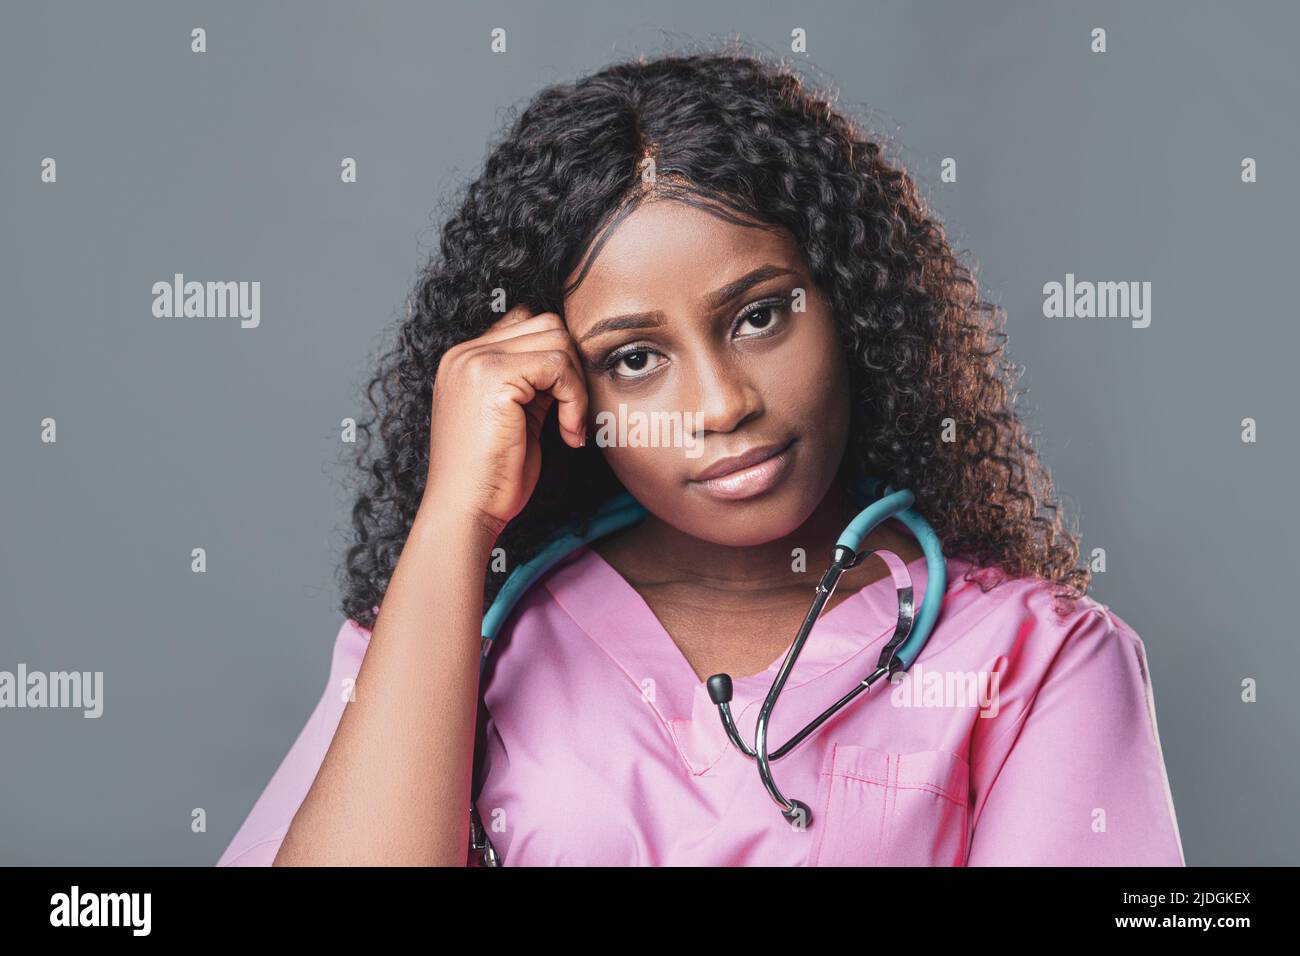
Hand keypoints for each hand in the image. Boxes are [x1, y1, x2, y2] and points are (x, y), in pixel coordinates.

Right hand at [419, 305, 588, 537]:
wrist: (465, 511)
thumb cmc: (490, 476)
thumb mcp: (515, 416)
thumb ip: (533, 383)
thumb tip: (569, 361)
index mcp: (465, 360)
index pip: (527, 323)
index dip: (557, 360)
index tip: (562, 404)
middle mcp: (465, 353)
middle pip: (547, 325)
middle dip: (572, 369)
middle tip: (572, 416)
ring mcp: (475, 361)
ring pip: (557, 341)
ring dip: (576, 386)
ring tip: (569, 427)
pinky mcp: (493, 377)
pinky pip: (558, 366)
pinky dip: (574, 399)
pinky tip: (568, 432)